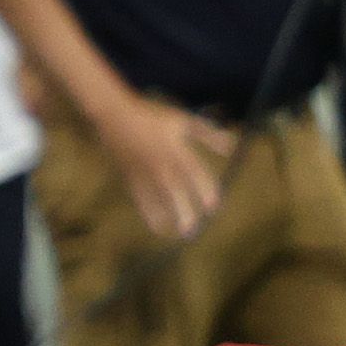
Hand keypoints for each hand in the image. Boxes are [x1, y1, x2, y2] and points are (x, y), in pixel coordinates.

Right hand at [102, 94, 237, 246]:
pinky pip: (139, 195)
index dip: (205, 191)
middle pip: (175, 190)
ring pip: (156, 196)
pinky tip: (154, 222)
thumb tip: (231, 146)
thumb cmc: (151, 115)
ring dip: (166, 214)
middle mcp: (161, 162)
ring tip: (176, 231)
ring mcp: (143, 170)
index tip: (213, 206)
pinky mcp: (129, 174)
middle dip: (185, 209)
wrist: (114, 115)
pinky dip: (147, 210)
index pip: (195, 174)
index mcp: (176, 149)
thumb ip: (207, 134)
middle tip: (193, 227)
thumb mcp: (182, 120)